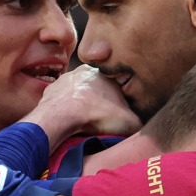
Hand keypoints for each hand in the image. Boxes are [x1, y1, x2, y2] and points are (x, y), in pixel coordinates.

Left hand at [23, 65, 141, 149]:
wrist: (61, 118)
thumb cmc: (98, 116)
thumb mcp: (131, 121)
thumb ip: (141, 120)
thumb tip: (145, 124)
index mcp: (104, 73)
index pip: (116, 84)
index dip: (119, 100)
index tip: (119, 114)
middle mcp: (83, 71)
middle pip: (96, 88)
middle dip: (99, 102)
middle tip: (102, 120)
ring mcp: (64, 80)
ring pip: (77, 94)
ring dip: (81, 106)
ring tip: (85, 123)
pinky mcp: (50, 93)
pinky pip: (61, 102)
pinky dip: (65, 112)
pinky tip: (70, 123)